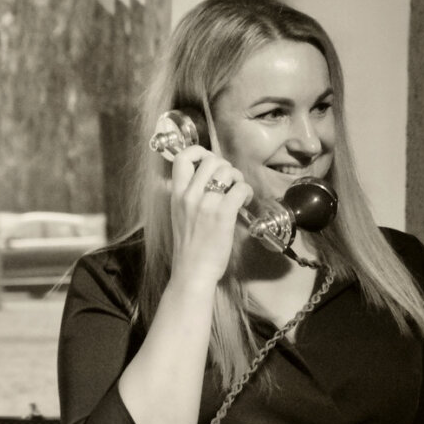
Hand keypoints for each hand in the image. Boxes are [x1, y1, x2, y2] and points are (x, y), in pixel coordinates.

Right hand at [167, 145, 253, 287]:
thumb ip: (189, 197)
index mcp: (176, 195)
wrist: (192, 271)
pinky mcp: (223, 214)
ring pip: (227, 171)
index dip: (199, 151)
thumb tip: (208, 181)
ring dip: (238, 178)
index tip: (208, 160)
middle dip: (225, 166)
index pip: (183, 158)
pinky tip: (246, 201)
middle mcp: (189, 195)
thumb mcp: (179, 215)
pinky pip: (240, 188)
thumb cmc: (189, 247)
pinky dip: (247, 191)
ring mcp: (206, 204)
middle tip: (229, 181)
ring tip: (238, 191)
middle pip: (211, 160)